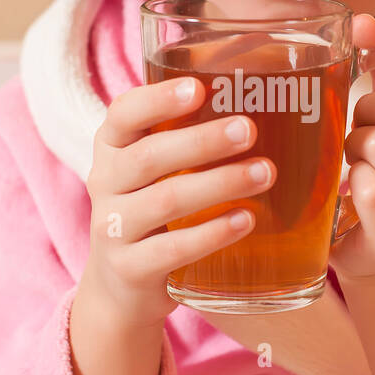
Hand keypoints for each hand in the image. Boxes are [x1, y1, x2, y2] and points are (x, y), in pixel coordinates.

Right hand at [81, 75, 275, 326]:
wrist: (121, 286)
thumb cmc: (154, 209)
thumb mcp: (157, 171)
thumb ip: (189, 137)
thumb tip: (270, 102)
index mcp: (112, 147)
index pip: (123, 113)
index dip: (158, 99)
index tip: (199, 88)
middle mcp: (104, 183)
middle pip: (149, 156)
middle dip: (202, 141)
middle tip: (249, 129)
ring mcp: (112, 229)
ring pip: (165, 200)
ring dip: (219, 184)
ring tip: (265, 173)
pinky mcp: (129, 269)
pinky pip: (172, 249)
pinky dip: (212, 233)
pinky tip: (246, 220)